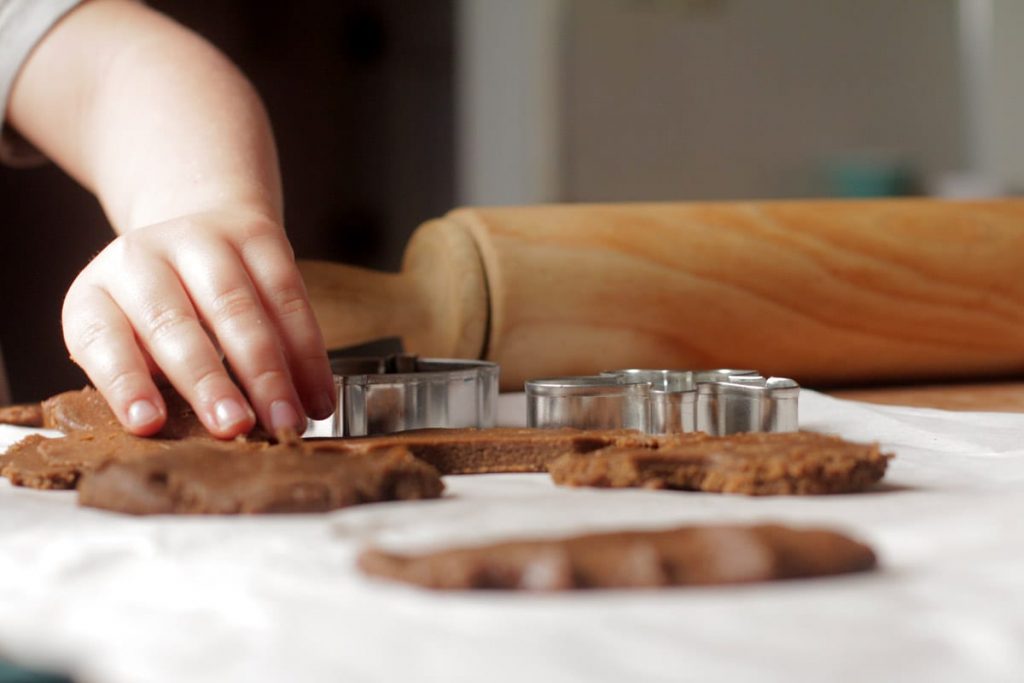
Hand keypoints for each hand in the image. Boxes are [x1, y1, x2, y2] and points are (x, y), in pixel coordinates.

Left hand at [62, 208, 335, 437]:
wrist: (195, 234)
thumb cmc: (159, 315)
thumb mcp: (131, 343)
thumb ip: (152, 385)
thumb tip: (195, 440)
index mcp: (96, 294)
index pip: (102, 339)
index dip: (125, 382)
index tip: (149, 424)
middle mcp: (140, 258)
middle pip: (174, 324)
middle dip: (209, 381)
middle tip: (235, 427)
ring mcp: (201, 240)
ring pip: (238, 308)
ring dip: (269, 371)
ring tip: (286, 420)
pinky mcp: (257, 236)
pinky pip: (288, 296)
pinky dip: (308, 352)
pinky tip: (317, 394)